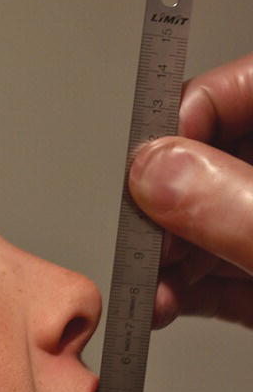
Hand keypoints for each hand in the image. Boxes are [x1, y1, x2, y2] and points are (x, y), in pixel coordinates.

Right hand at [128, 52, 252, 328]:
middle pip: (213, 162)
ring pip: (211, 223)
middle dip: (166, 209)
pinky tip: (166, 305)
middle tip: (148, 240)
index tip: (149, 169)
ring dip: (167, 261)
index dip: (186, 119)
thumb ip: (232, 206)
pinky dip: (187, 293)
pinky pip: (220, 274)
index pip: (244, 86)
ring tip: (151, 289)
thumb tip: (153, 173)